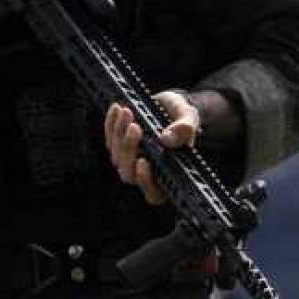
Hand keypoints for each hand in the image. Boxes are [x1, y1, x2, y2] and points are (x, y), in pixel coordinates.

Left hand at [104, 92, 198, 206]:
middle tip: (136, 126)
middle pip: (129, 173)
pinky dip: (111, 124)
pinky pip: (109, 138)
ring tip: (128, 112)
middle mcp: (145, 172)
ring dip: (119, 134)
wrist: (170, 105)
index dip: (146, 182)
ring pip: (116, 156)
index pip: (154, 193)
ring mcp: (129, 160)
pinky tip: (117, 108)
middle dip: (129, 149)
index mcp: (167, 173)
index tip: (143, 162)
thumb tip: (166, 139)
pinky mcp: (118, 145)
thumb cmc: (182, 118)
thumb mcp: (189, 119)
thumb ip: (184, 129)